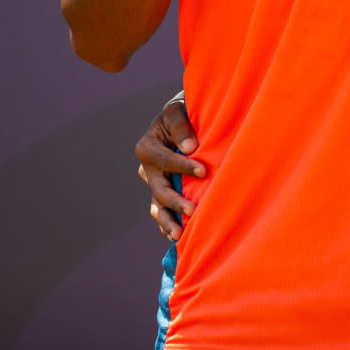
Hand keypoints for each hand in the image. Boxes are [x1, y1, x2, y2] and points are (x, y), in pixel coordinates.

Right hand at [136, 97, 204, 241]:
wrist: (182, 120)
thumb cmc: (182, 112)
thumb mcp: (177, 111)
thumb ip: (181, 126)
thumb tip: (190, 148)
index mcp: (147, 148)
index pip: (165, 161)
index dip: (183, 166)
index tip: (203, 171)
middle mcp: (147, 170)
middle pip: (159, 189)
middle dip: (175, 201)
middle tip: (192, 211)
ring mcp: (155, 184)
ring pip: (158, 206)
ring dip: (168, 221)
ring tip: (180, 235)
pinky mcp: (163, 193)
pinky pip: (162, 212)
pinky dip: (168, 225)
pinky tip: (177, 238)